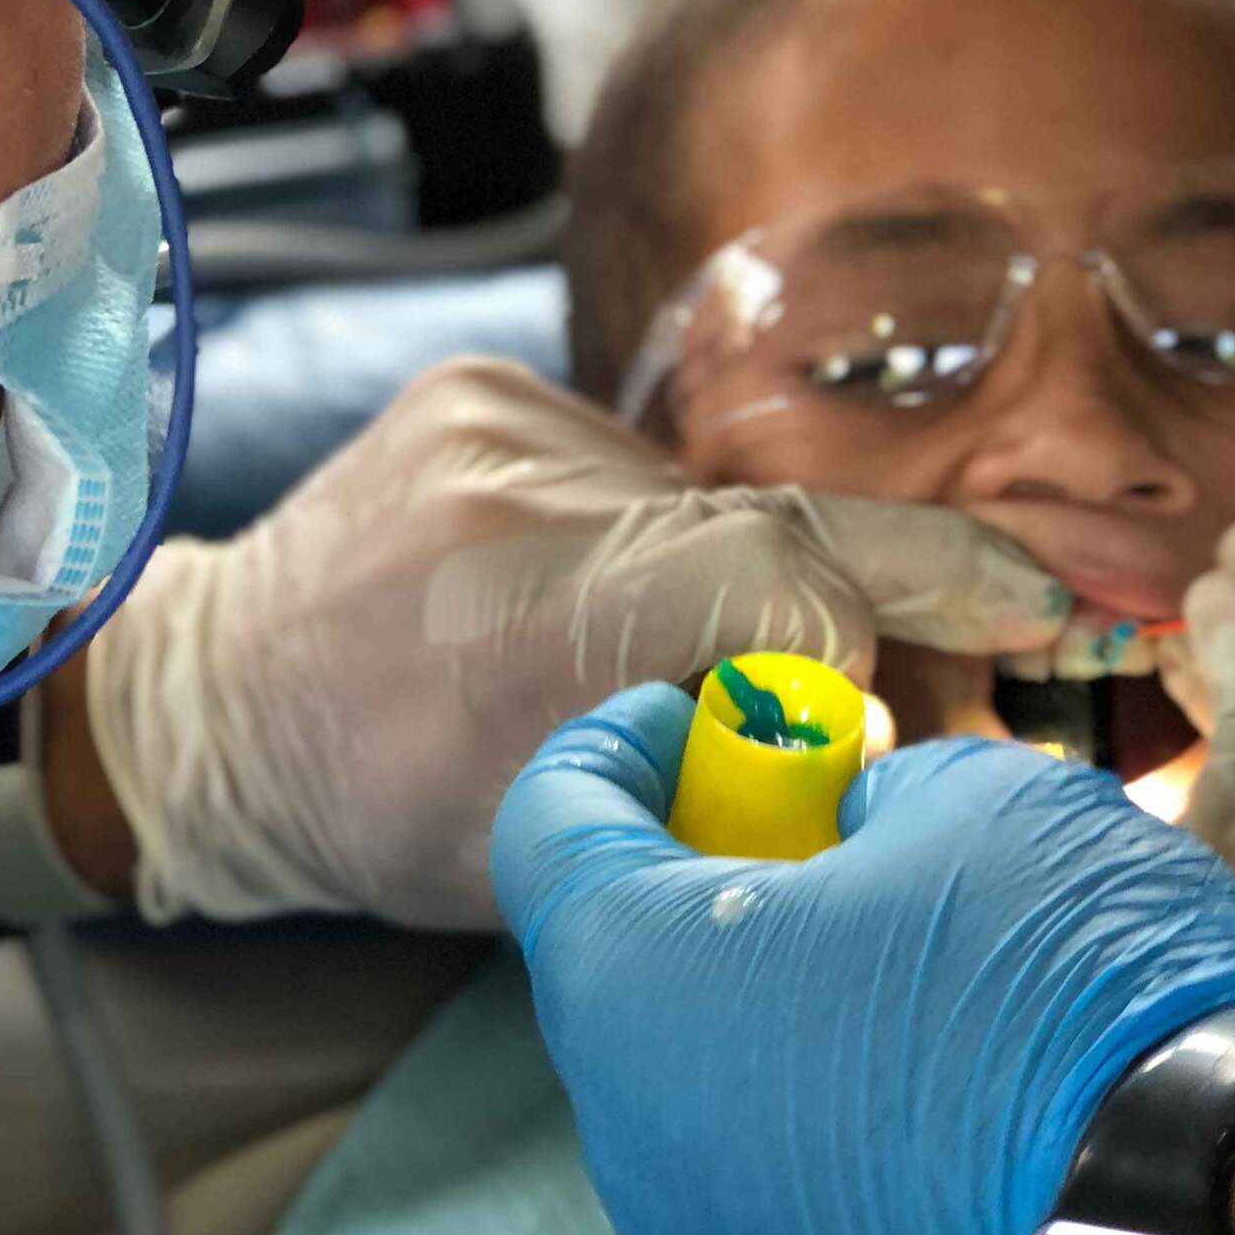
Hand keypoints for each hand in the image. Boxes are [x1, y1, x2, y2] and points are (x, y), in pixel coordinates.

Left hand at [85, 359, 1063, 926]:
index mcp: (521, 627)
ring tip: (666, 647)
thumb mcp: (547, 850)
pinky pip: (633, 456)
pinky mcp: (480, 383)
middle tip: (1016, 608)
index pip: (779, 578)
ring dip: (734, 567)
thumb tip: (884, 745)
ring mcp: (491, 419)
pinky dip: (655, 525)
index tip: (892, 703)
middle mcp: (509, 492)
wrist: (218, 697)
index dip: (868, 635)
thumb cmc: (373, 806)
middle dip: (885, 582)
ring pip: (705, 491)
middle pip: (767, 520)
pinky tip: (598, 585)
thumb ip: (712, 794)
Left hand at [493, 686, 1234, 1234]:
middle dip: (706, 896)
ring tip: (906, 997)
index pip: (546, 825)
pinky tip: (942, 1128)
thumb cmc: (1063, 1001)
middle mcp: (630, 1138)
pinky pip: (777, 1220)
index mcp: (631, 974)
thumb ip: (859, 802)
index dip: (609, 752)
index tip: (683, 724)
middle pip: (623, 974)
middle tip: (817, 850)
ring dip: (768, 1034)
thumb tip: (852, 831)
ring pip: (699, 1107)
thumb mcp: (967, 804)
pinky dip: (829, 1157)